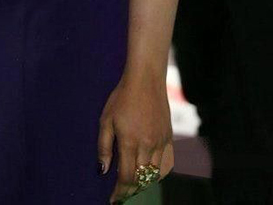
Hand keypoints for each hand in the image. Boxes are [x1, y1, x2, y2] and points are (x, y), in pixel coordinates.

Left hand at [98, 72, 173, 202]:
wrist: (146, 79)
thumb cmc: (122, 97)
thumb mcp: (106, 119)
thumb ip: (104, 147)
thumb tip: (103, 170)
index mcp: (130, 142)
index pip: (127, 178)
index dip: (119, 192)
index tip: (113, 199)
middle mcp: (148, 145)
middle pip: (141, 179)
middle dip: (130, 190)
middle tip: (121, 193)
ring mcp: (160, 142)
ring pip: (154, 173)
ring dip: (143, 181)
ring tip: (132, 183)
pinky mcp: (169, 137)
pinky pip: (165, 163)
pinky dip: (155, 172)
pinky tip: (147, 171)